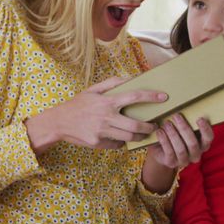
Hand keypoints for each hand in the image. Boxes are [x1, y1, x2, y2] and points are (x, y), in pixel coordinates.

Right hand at [25, 76, 165, 151]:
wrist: (58, 123)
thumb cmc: (78, 104)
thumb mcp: (92, 90)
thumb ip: (112, 83)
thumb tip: (130, 78)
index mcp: (107, 102)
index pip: (134, 97)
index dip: (151, 97)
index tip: (164, 97)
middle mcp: (106, 117)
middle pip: (135, 126)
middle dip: (150, 127)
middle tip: (155, 125)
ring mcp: (102, 132)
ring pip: (128, 138)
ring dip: (140, 137)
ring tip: (144, 133)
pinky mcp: (98, 143)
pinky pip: (116, 145)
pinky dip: (122, 142)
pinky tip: (122, 138)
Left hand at [146, 115, 213, 168]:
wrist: (160, 149)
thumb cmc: (175, 135)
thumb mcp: (183, 128)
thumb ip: (188, 121)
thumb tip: (185, 105)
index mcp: (202, 145)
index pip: (208, 138)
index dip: (205, 129)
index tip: (199, 118)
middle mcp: (195, 154)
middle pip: (193, 143)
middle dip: (184, 129)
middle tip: (176, 116)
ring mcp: (184, 161)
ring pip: (181, 148)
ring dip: (173, 134)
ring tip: (167, 123)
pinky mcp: (171, 163)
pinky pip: (169, 152)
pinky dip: (164, 141)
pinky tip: (160, 131)